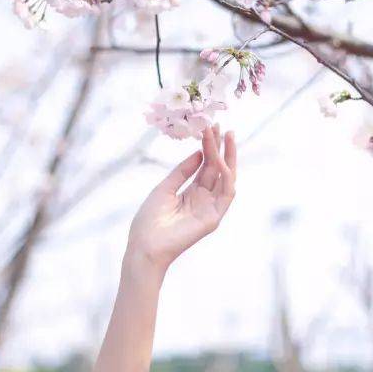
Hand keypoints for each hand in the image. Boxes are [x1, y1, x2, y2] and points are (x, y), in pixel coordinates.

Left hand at [127, 125, 236, 270]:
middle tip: (222, 126)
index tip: (210, 127)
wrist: (144, 244)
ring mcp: (210, 208)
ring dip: (228, 157)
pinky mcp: (214, 218)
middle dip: (221, 148)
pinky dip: (227, 178)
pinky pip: (226, 195)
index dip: (209, 147)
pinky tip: (222, 161)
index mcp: (192, 192)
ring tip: (226, 137)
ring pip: (226, 179)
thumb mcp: (165, 187)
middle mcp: (204, 199)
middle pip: (217, 169)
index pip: (206, 166)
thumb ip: (183, 171)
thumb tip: (199, 153)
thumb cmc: (150, 219)